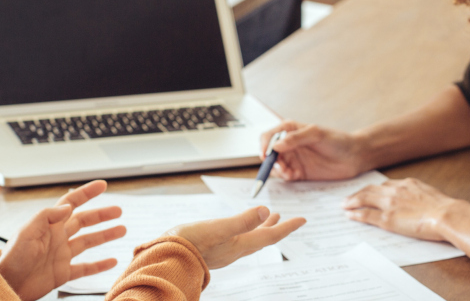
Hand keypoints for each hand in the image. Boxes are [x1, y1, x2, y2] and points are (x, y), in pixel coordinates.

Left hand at [0, 180, 126, 300]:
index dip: (87, 193)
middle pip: (84, 221)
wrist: (7, 282)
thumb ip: (47, 216)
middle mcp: (57, 237)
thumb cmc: (12, 258)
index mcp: (49, 224)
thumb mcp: (27, 232)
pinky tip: (111, 261)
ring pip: (88, 242)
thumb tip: (68, 206)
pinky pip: (85, 267)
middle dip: (102, 215)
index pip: (71, 203)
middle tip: (118, 211)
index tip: (102, 185)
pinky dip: (99, 265)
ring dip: (105, 236)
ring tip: (122, 230)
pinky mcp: (62, 273)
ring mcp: (61, 254)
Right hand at [167, 206, 305, 268]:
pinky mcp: (213, 249)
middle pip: (262, 238)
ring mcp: (224, 251)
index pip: (270, 236)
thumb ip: (241, 221)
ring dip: (261, 227)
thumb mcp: (218, 228)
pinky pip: (237, 239)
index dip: (288, 227)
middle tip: (288, 219)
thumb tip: (265, 210)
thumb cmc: (190, 244)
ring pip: (249, 238)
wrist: (166, 259)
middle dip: (276, 227)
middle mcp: (235, 250)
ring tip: (268, 217)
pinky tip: (237, 228)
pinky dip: (245, 229)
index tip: (303, 219)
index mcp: (240, 245)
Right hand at [260, 120, 364, 180]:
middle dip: (269, 161)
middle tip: (278, 166)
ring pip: (275, 166)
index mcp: (290, 130)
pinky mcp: (299, 172)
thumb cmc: (338, 140)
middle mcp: (289, 145)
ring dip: (277, 170)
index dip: (263, 145)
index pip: (269, 136)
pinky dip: (284, 177)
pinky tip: (292, 176)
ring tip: (288, 172)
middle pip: (269, 153)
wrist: (355, 157)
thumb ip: (296, 138)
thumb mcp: (317, 134)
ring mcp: (294, 159)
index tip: (265, 155)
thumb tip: (276, 145)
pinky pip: (285, 176)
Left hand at [342, 177, 455, 240]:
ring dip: (352, 202)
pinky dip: (357, 214)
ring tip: (344, 205)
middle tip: (348, 198)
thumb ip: (419, 195)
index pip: (384, 185)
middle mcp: (395, 190)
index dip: (373, 189)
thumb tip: (418, 200)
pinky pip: (367, 215)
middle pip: (370, 190)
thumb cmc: (444, 208)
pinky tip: (350, 215)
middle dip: (358, 194)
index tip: (367, 192)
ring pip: (365, 199)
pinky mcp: (387, 218)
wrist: (447, 215)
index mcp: (407, 183)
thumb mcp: (430, 195)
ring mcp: (390, 204)